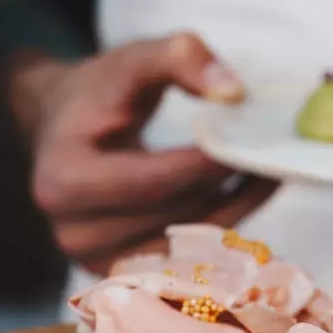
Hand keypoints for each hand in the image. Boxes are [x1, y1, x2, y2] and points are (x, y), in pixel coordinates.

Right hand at [15, 32, 276, 274]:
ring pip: (191, 238)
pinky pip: (192, 253)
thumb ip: (178, 58)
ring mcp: (101, 262)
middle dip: (224, 181)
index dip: (207, 163)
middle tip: (272, 151)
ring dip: (236, 204)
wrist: (60, 131)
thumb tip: (234, 92)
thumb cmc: (96, 93)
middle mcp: (75, 233)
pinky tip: (249, 189)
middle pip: (176, 212)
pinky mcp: (126, 275)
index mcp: (63, 182)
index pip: (155, 181)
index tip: (252, 138)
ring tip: (267, 166)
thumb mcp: (130, 60)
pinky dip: (226, 221)